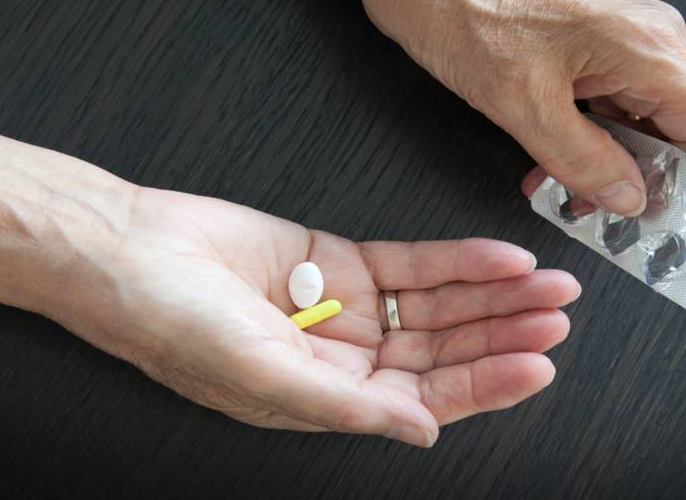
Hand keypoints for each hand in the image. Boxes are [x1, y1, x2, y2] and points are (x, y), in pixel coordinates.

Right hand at [48, 187, 578, 446]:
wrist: (130, 252)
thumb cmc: (174, 325)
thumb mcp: (266, 377)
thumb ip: (349, 406)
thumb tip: (423, 434)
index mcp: (332, 399)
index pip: (428, 398)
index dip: (485, 383)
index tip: (537, 366)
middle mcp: (350, 357)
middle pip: (446, 349)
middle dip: (503, 334)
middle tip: (555, 317)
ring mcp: (351, 307)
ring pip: (441, 304)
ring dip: (494, 294)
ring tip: (545, 283)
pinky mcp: (344, 260)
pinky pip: (414, 262)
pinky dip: (458, 259)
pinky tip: (497, 256)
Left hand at [322, 0, 685, 215]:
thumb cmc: (471, 17)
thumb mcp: (525, 107)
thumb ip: (584, 161)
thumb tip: (629, 199)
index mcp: (647, 50)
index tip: (650, 205)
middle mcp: (649, 45)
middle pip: (683, 134)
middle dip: (639, 177)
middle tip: (591, 202)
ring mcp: (626, 48)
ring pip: (646, 129)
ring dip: (607, 165)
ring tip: (558, 180)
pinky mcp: (600, 54)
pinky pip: (616, 113)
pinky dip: (590, 144)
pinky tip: (552, 159)